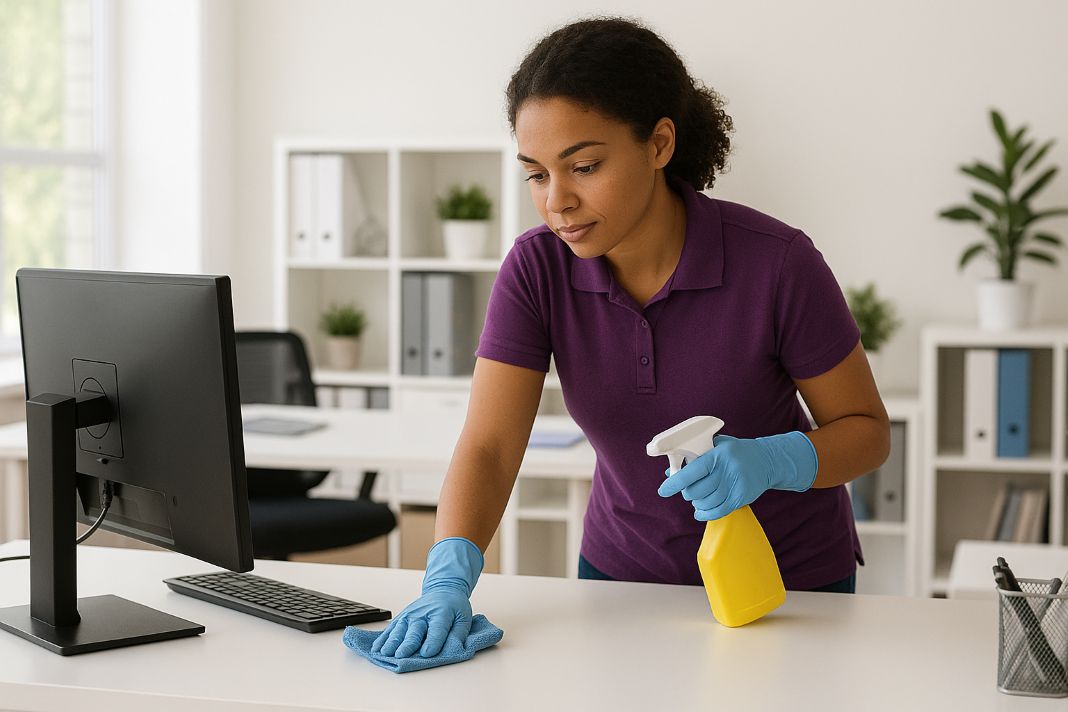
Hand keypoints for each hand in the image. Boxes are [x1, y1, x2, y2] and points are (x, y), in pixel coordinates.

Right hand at [371, 537, 483, 658]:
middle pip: (414, 631)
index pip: (436, 629)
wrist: (443, 590)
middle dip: (407, 644)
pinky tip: (377, 648)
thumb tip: (452, 650)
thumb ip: (458, 635)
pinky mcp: (401, 617)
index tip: (426, 653)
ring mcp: (409, 615)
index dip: (432, 642)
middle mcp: (423, 614)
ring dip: (391, 642)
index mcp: (441, 613)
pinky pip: (390, 629)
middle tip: (400, 655)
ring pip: (399, 630)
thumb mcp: (464, 618)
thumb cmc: (453, 607)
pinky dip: (383, 639)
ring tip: (385, 654)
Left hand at [656, 431, 817, 520]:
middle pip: (698, 490)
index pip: (692, 471)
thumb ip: (693, 458)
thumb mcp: (715, 447)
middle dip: (688, 493)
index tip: (663, 491)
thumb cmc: (734, 453)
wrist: (766, 460)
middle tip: (688, 491)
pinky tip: (700, 512)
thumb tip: (669, 472)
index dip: (675, 482)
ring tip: (697, 499)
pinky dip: (705, 514)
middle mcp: (727, 470)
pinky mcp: (741, 497)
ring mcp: (735, 485)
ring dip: (697, 504)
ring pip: (707, 502)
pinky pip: (718, 511)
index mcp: (718, 455)